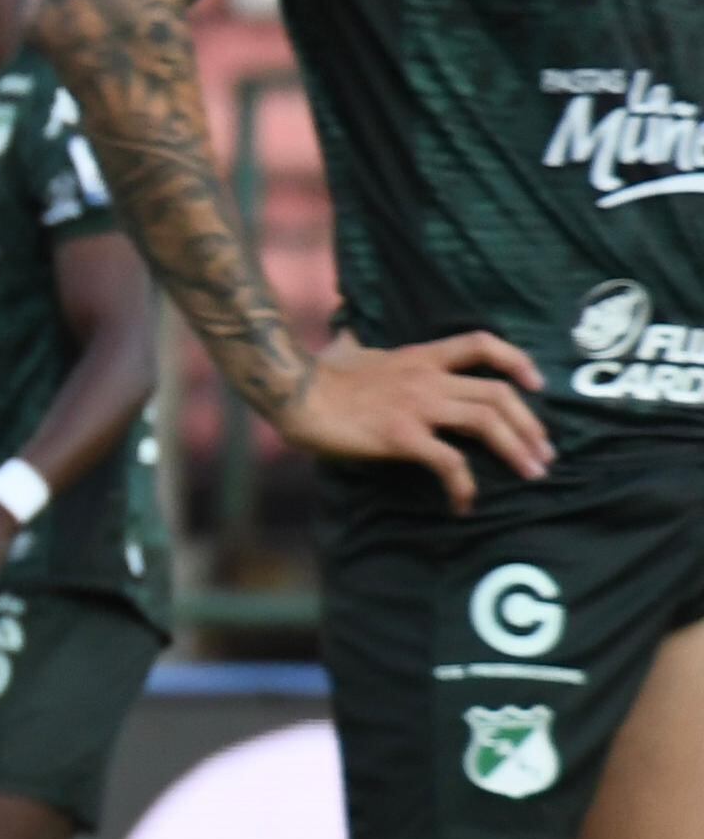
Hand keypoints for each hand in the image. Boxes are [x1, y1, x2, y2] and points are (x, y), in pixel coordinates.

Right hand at [276, 331, 549, 510]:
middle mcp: (428, 379)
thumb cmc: (317, 377)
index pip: (481, 344)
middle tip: (544, 452)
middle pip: (499, 394)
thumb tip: (347, 335)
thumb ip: (358, 345)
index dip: (517, 361)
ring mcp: (417, 407)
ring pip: (487, 422)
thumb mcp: (346, 350)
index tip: (536, 384)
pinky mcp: (402, 436)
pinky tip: (464, 503)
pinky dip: (464, 485)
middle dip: (531, 425)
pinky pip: (448, 462)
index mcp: (420, 357)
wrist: (294, 393)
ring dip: (517, 449)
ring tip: (532, 473)